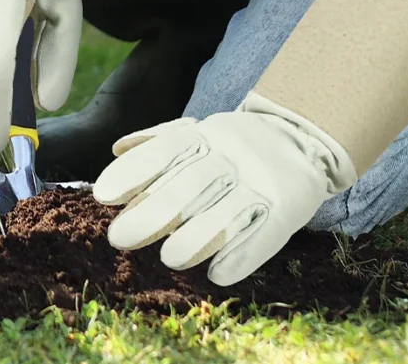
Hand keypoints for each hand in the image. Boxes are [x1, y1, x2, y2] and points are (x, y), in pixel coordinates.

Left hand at [91, 94, 355, 284]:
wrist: (304, 137)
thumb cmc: (232, 147)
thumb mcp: (199, 134)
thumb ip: (158, 143)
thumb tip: (117, 150)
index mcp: (206, 137)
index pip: (166, 150)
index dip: (134, 172)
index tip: (103, 196)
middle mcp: (231, 156)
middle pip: (190, 184)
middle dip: (153, 212)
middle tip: (120, 238)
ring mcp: (261, 182)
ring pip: (227, 211)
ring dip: (197, 237)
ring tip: (170, 258)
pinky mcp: (288, 208)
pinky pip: (265, 232)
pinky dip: (243, 255)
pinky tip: (219, 273)